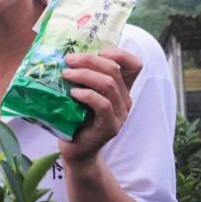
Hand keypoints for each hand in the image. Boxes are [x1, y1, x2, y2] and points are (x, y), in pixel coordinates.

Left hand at [59, 48, 141, 164]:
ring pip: (108, 85)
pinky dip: (87, 95)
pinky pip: (103, 104)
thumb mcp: (81, 94)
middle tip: (69, 60)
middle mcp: (124, 100)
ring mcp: (120, 114)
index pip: (134, 65)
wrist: (76, 150)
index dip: (119, 54)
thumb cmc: (76, 119)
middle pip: (114, 70)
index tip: (97, 51)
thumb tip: (67, 55)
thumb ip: (83, 78)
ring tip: (66, 75)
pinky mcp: (110, 126)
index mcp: (121, 89)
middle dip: (90, 60)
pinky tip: (73, 94)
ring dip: (85, 75)